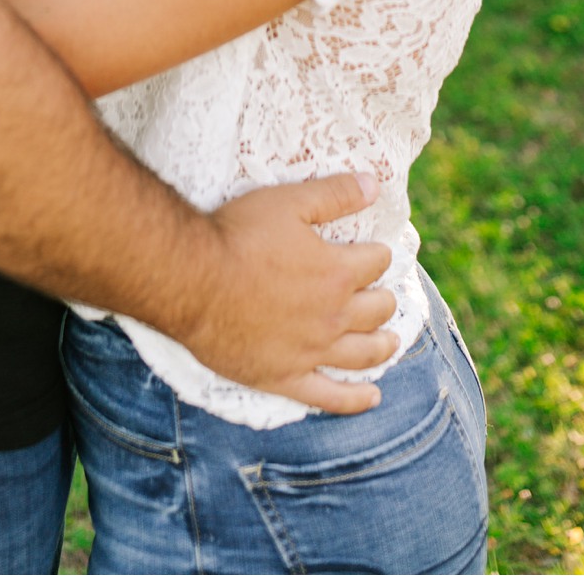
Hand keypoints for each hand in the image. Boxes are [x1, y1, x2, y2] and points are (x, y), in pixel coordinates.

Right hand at [186, 172, 396, 414]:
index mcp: (337, 272)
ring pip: (363, 353)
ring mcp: (311, 352)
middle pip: (376, 309)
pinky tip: (371, 397)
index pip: (376, 262)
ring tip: (391, 342)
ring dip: (382, 345)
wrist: (193, 281)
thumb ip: (335, 194)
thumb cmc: (238, 236)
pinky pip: (330, 397)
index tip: (373, 252)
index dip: (377, 254)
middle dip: (383, 298)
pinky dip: (355, 399)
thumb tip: (375, 184)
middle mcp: (332, 316)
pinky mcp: (286, 378)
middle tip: (381, 294)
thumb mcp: (288, 201)